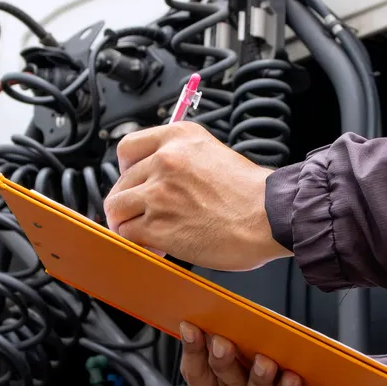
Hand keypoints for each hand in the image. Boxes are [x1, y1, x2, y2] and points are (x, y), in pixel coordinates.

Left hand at [103, 122, 291, 270]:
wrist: (269, 216)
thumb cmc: (251, 193)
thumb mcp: (213, 154)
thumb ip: (182, 160)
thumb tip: (160, 178)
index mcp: (178, 138)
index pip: (127, 148)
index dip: (125, 169)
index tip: (131, 182)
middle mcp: (164, 161)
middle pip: (121, 182)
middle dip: (129, 203)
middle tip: (144, 217)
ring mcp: (158, 193)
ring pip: (117, 209)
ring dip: (128, 224)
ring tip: (147, 234)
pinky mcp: (157, 225)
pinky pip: (128, 235)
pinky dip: (138, 244)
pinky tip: (157, 247)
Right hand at [177, 322, 366, 385]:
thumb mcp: (264, 367)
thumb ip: (245, 352)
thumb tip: (235, 322)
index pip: (196, 374)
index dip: (192, 350)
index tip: (191, 327)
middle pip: (222, 384)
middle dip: (221, 361)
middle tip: (223, 343)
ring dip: (259, 378)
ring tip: (266, 361)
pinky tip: (292, 380)